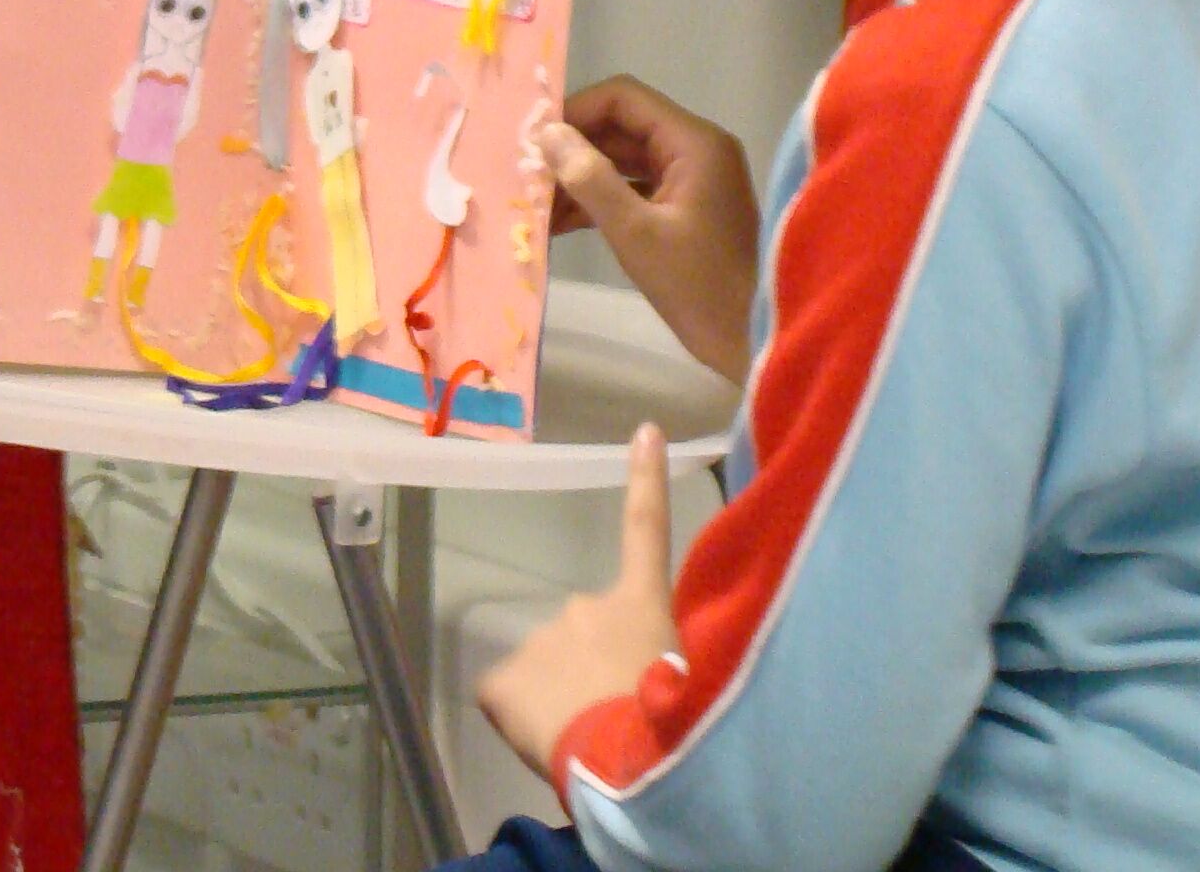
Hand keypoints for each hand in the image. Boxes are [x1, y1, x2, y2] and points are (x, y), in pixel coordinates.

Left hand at [477, 422, 681, 782]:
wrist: (631, 767)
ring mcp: (540, 639)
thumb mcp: (697, 682)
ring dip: (563, 699)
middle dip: (593, 671)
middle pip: (585, 637)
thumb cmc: (677, 731)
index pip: (647, 529)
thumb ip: (673, 657)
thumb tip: (661, 670)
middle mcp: (586, 606)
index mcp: (640, 604)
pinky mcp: (502, 680)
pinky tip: (547, 745)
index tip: (645, 431)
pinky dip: (522, 721)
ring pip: (548, 672)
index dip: (646, 479)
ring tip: (591, 742)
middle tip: (617, 719)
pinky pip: (508, 699)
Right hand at [538, 76, 758, 383]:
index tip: (533, 139)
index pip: (624, 99)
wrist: (752, 343)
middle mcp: (696, 149)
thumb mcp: (636, 233)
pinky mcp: (687, 207)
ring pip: (625, 159)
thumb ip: (591, 179)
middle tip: (525, 173)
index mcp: (694, 143)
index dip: (575, 111)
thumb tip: (548, 134)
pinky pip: (635, 187)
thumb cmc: (699, 286)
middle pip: (622, 127)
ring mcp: (693, 179)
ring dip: (582, 177)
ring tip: (535, 203)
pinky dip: (601, 200)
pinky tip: (560, 223)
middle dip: (573, 149)